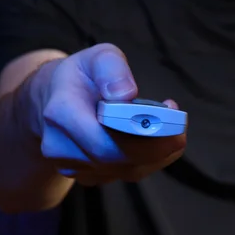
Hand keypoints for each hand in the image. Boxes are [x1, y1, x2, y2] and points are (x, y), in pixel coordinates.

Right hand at [34, 43, 185, 185]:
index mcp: (61, 114)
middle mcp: (62, 147)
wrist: (55, 101)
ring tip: (168, 126)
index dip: (142, 134)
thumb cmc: (83, 76)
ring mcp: (75, 168)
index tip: (170, 112)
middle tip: (179, 125)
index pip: (104, 141)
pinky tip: (156, 140)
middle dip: (157, 144)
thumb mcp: (97, 57)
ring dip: (158, 151)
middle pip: (120, 159)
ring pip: (129, 170)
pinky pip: (130, 173)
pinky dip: (151, 159)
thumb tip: (126, 94)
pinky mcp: (90, 177)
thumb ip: (111, 68)